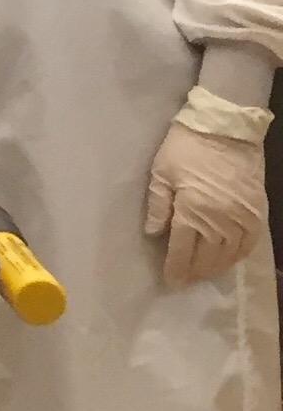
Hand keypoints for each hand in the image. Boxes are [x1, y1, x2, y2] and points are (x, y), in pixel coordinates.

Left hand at [144, 99, 270, 287]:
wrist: (226, 129)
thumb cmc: (186, 147)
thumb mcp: (161, 172)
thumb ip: (158, 205)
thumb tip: (153, 233)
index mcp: (193, 212)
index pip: (182, 251)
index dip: (176, 268)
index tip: (170, 281)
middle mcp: (221, 222)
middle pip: (207, 258)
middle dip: (194, 272)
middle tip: (184, 279)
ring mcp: (243, 219)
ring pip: (229, 256)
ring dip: (215, 268)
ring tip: (202, 274)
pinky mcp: (257, 213)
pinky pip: (249, 245)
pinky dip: (237, 257)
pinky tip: (228, 260)